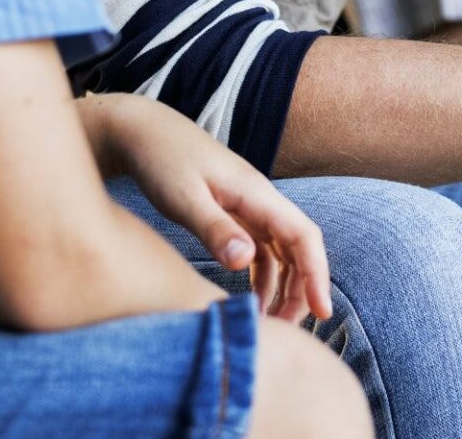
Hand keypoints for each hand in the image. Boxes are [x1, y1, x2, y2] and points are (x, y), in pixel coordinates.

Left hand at [84, 95, 331, 322]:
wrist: (140, 131)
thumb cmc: (160, 160)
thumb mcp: (183, 198)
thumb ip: (215, 229)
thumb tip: (245, 261)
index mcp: (256, 193)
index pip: (303, 236)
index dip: (317, 274)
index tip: (322, 313)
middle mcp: (259, 199)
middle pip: (299, 247)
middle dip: (302, 288)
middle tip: (286, 329)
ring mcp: (247, 205)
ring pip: (282, 251)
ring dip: (283, 286)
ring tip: (269, 323)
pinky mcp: (232, 212)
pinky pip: (261, 249)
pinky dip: (262, 276)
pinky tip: (250, 299)